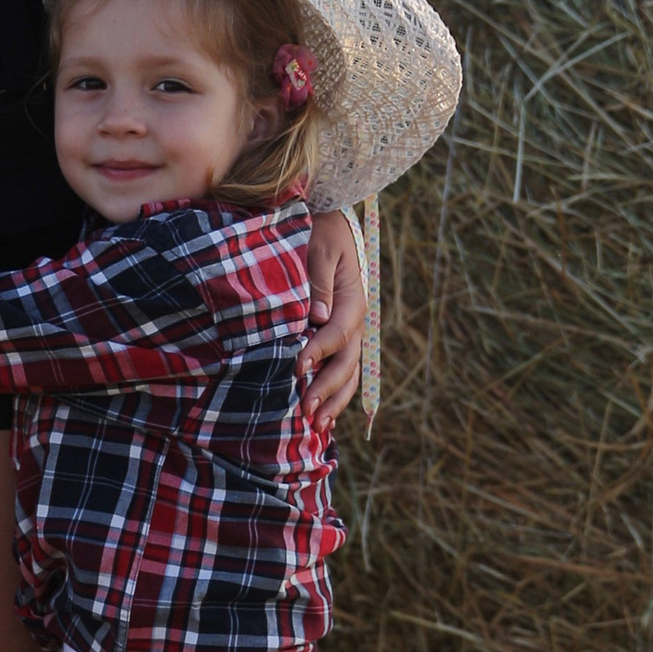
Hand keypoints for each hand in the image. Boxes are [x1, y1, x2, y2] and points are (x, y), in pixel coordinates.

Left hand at [301, 207, 364, 423]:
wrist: (328, 226)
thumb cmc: (319, 233)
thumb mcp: (319, 248)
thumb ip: (318, 280)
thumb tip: (318, 315)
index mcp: (353, 299)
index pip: (338, 332)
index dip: (319, 351)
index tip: (297, 368)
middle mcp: (355, 320)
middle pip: (347, 361)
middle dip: (328, 388)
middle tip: (306, 410)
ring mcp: (349, 332)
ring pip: (349, 372)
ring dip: (335, 400)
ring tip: (318, 425)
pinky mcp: (339, 338)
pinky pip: (341, 369)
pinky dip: (334, 393)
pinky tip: (321, 416)